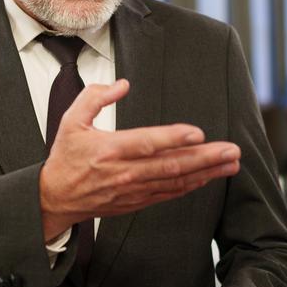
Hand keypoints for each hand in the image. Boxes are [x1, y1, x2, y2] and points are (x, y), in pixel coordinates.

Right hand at [39, 80, 240, 240]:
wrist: (54, 198)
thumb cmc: (65, 157)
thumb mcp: (71, 120)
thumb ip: (95, 97)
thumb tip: (122, 84)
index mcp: (108, 149)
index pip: (146, 143)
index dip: (173, 138)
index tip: (198, 132)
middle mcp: (123, 172)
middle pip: (170, 165)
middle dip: (205, 158)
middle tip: (232, 151)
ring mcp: (132, 190)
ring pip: (175, 181)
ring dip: (207, 173)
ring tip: (231, 164)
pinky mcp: (136, 201)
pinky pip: (169, 193)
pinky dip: (191, 185)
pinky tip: (209, 177)